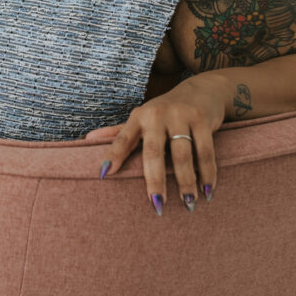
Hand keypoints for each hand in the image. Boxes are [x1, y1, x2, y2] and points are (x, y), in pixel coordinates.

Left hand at [83, 76, 225, 214]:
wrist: (201, 90)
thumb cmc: (164, 111)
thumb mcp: (141, 118)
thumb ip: (118, 133)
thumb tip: (87, 140)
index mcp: (138, 117)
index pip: (122, 138)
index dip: (113, 156)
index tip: (104, 175)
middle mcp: (157, 114)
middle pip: (153, 152)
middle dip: (155, 180)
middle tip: (157, 206)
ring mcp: (181, 115)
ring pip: (183, 154)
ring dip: (186, 182)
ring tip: (188, 203)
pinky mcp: (202, 119)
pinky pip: (205, 152)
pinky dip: (207, 174)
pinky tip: (208, 192)